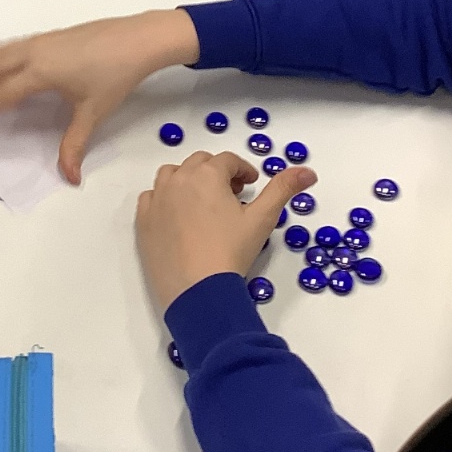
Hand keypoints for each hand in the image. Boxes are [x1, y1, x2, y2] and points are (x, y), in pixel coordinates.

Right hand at [0, 10, 198, 183]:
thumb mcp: (93, 113)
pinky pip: (16, 46)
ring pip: (3, 53)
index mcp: (40, 72)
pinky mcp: (53, 35)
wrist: (138, 38)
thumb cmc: (116, 74)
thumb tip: (69, 175)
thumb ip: (74, 144)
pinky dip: (4, 60)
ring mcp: (43, 40)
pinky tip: (14, 72)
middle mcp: (35, 53)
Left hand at [136, 150, 316, 312]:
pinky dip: (164, 198)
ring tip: (204, 202)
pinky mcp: (143, 221)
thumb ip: (284, 189)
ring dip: (189, 180)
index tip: (251, 184)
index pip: (228, 161)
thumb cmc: (231, 252)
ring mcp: (157, 200)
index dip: (243, 170)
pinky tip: (178, 215)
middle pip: (199, 163)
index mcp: (207, 175)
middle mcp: (178, 180)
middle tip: (232, 195)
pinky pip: (151, 197)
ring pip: (172, 175)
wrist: (198, 291)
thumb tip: (308, 171)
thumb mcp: (263, 219)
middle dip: (217, 173)